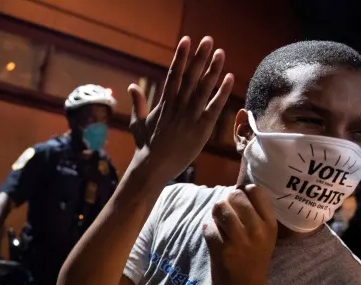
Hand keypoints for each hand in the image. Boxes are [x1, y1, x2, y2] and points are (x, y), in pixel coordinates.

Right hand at [129, 36, 233, 182]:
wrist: (151, 168)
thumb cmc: (145, 147)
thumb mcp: (137, 123)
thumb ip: (138, 104)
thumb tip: (132, 86)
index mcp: (164, 104)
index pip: (174, 75)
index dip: (181, 57)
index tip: (186, 40)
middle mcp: (178, 108)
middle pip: (190, 77)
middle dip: (199, 58)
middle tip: (208, 40)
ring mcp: (189, 118)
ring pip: (203, 89)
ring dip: (212, 70)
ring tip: (220, 53)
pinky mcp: (200, 130)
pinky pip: (214, 108)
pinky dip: (221, 93)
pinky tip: (229, 78)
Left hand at [203, 186, 276, 284]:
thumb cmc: (254, 259)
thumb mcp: (264, 235)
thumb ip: (254, 214)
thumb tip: (236, 189)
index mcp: (270, 224)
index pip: (255, 190)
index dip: (243, 190)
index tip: (238, 201)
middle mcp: (256, 230)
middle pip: (235, 195)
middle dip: (226, 201)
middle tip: (225, 213)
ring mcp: (238, 240)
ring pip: (219, 207)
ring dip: (215, 213)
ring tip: (219, 223)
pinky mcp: (221, 249)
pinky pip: (208, 226)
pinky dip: (208, 229)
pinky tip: (214, 238)